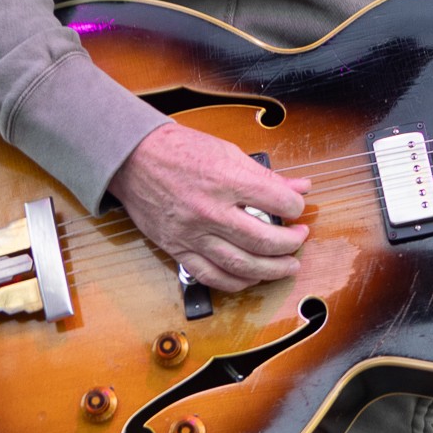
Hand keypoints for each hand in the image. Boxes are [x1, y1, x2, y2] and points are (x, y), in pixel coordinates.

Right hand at [109, 122, 311, 291]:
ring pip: (241, 265)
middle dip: (291, 244)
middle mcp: (210, 211)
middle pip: (264, 240)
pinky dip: (237, 282)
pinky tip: (252, 277)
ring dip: (272, 270)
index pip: (279, 201)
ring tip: (288, 265)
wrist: (132, 159)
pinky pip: (211, 276)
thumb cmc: (179, 151)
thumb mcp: (228, 152)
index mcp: (226, 180)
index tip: (297, 206)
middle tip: (299, 239)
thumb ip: (266, 175)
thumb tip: (301, 187)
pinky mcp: (177, 248)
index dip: (296, 206)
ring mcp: (192, 234)